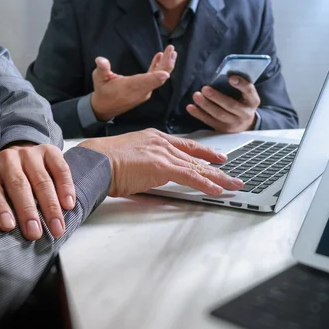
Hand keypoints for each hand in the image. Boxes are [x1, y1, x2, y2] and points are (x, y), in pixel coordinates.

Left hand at [0, 143, 75, 239]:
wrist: (19, 157)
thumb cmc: (0, 184)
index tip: (8, 226)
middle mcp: (6, 158)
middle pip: (18, 185)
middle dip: (28, 211)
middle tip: (35, 234)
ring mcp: (29, 153)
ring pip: (41, 180)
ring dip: (50, 206)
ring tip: (56, 227)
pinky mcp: (49, 151)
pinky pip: (60, 169)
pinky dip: (66, 187)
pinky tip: (68, 204)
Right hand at [78, 129, 243, 196]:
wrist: (95, 161)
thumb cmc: (104, 163)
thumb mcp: (130, 161)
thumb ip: (146, 169)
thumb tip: (154, 183)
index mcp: (154, 138)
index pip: (186, 145)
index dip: (204, 152)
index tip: (217, 157)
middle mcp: (161, 143)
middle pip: (195, 156)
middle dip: (216, 167)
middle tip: (232, 174)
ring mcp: (162, 153)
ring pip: (197, 166)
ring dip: (218, 178)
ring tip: (233, 185)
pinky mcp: (162, 166)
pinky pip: (190, 176)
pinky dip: (205, 184)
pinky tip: (216, 190)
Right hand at [90, 45, 176, 120]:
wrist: (105, 107)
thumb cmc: (102, 91)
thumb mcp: (98, 79)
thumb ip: (102, 69)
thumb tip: (100, 60)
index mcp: (130, 87)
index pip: (146, 82)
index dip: (156, 78)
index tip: (166, 73)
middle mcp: (141, 90)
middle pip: (158, 78)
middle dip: (166, 64)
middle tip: (171, 50)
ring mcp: (144, 91)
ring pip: (159, 78)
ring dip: (165, 65)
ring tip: (171, 51)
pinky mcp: (144, 90)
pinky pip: (154, 78)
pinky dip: (158, 68)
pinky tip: (160, 57)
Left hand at [186, 75, 260, 132]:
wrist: (245, 123)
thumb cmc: (242, 102)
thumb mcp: (245, 94)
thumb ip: (238, 85)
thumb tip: (223, 74)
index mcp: (253, 101)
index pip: (249, 91)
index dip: (241, 84)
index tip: (231, 77)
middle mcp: (245, 113)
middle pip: (230, 105)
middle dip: (216, 97)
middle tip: (205, 88)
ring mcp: (234, 123)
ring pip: (219, 114)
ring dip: (206, 105)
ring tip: (196, 96)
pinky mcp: (223, 129)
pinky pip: (209, 121)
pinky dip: (199, 114)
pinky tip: (191, 107)